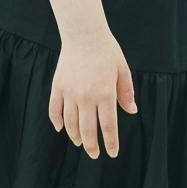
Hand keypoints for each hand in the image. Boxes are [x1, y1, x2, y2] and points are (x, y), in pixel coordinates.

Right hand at [49, 27, 136, 159]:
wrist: (84, 33)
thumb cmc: (107, 51)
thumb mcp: (122, 70)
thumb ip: (126, 92)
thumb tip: (132, 111)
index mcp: (105, 94)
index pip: (109, 126)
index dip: (111, 143)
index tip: (112, 153)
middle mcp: (87, 97)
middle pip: (88, 130)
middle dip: (92, 146)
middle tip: (95, 154)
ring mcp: (70, 92)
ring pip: (70, 123)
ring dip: (75, 136)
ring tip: (79, 143)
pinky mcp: (58, 86)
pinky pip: (54, 109)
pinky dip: (57, 121)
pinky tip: (61, 129)